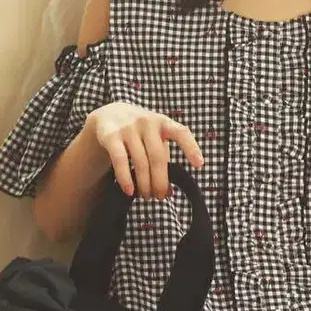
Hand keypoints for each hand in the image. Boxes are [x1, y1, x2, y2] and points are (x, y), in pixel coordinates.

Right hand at [87, 102, 203, 198]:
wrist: (111, 113)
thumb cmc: (141, 132)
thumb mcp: (155, 140)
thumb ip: (164, 161)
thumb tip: (169, 192)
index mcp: (164, 122)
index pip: (181, 133)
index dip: (191, 148)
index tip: (199, 164)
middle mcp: (147, 122)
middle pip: (158, 157)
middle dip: (160, 181)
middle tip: (159, 197)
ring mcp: (128, 128)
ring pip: (140, 161)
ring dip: (144, 183)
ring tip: (146, 196)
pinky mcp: (111, 135)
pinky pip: (120, 160)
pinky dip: (126, 178)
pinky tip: (129, 191)